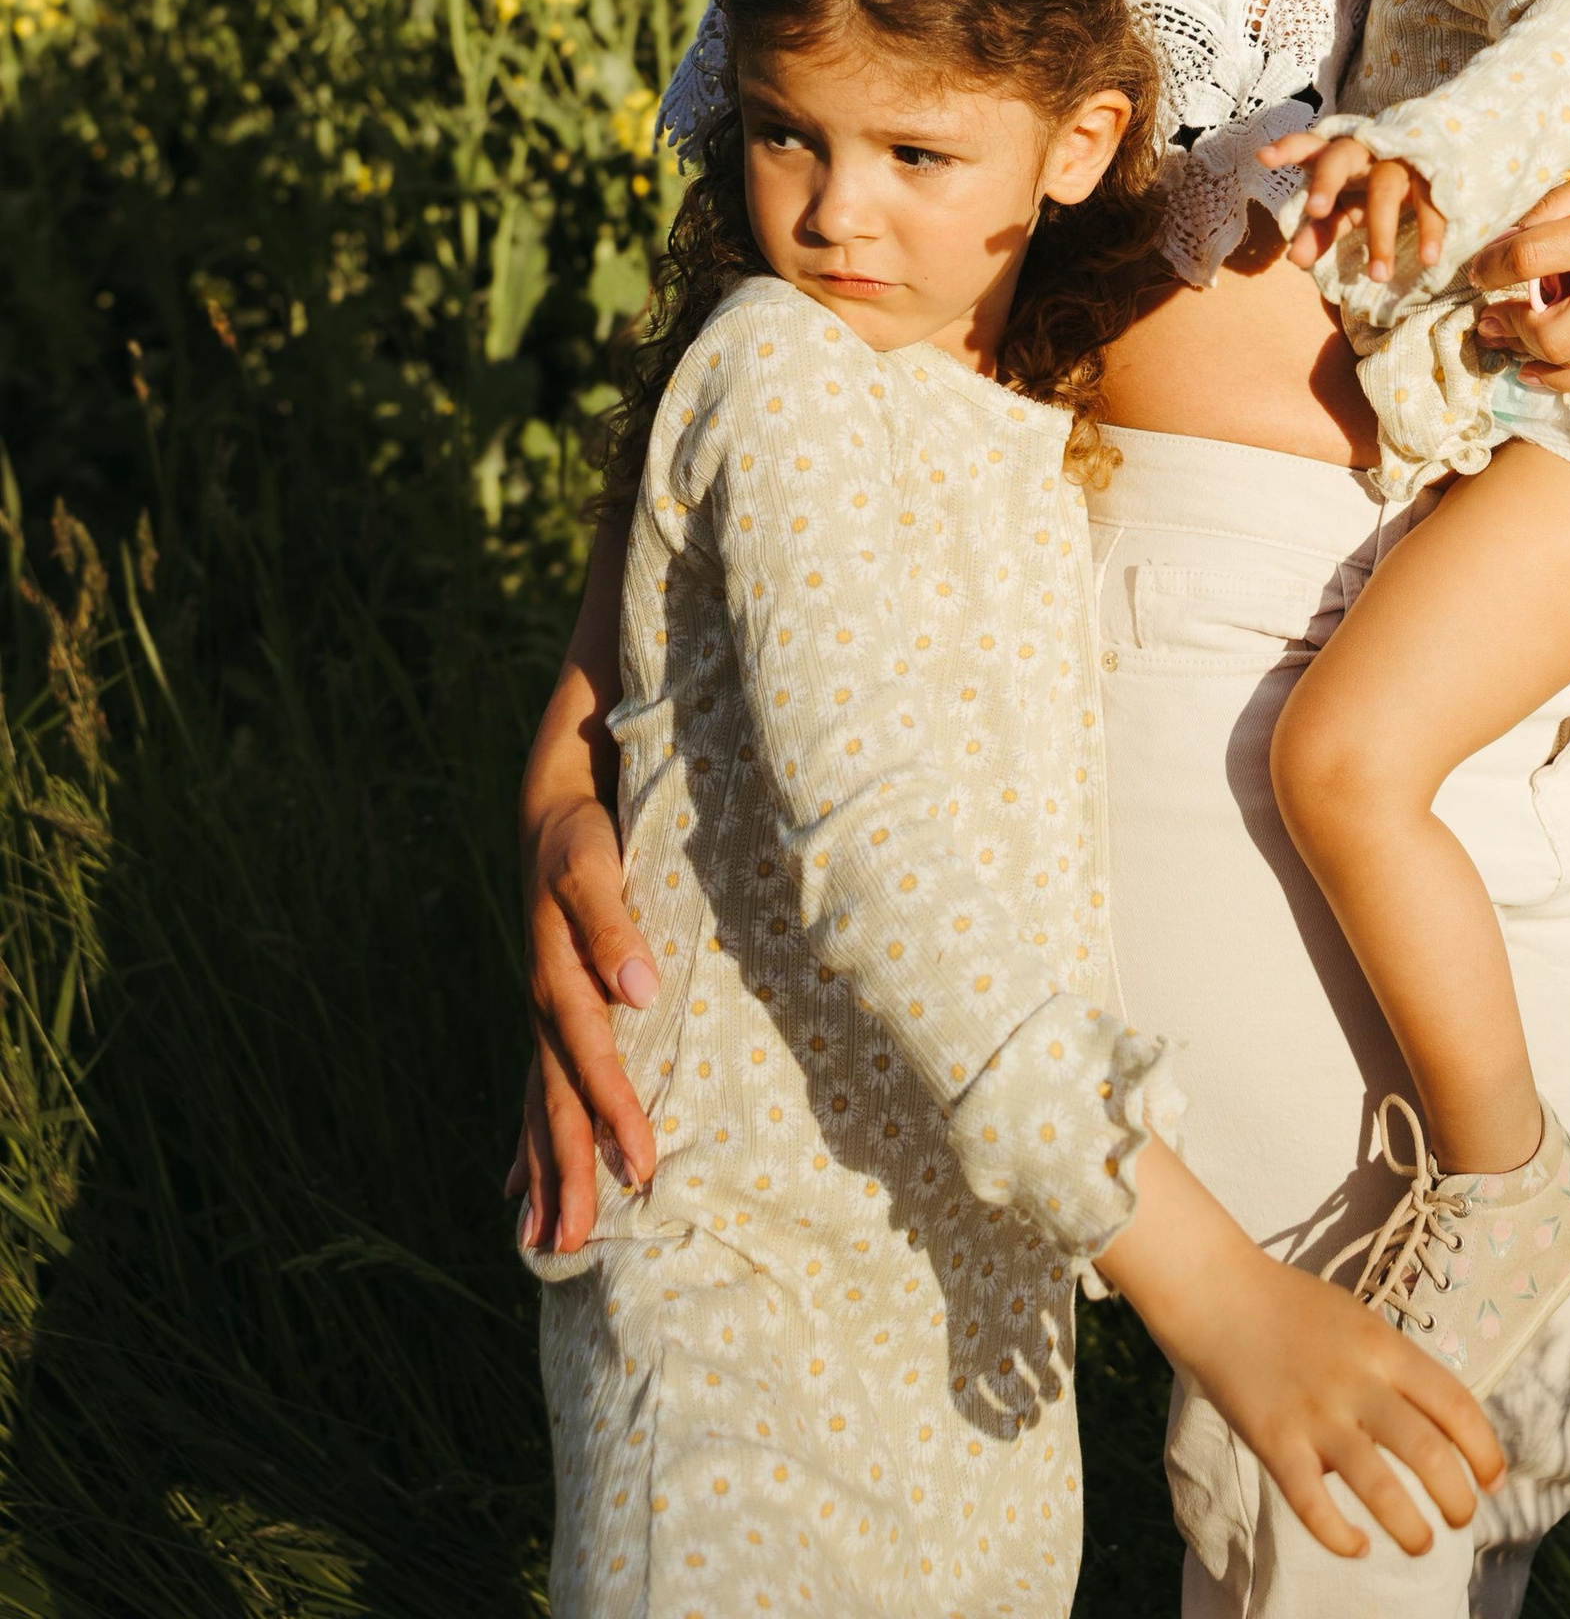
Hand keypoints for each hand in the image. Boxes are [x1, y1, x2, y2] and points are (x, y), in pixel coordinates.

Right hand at [510, 539, 661, 1255]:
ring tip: (574, 1230)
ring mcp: (533, 928)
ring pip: (540, 1048)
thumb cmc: (650, 663)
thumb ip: (683, 663)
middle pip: (559, 993)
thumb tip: (755, 630)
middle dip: (596, 1086)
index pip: (581, 876)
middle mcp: (541, 878)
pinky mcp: (546, 960)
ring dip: (559, 1140)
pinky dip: (532, 1133)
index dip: (609, 931)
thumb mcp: (655, 661)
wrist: (594, 654)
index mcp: (567, 807)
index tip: (642, 998)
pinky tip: (524, 1206)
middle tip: (643, 1169)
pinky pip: (533, 1058)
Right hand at [511, 789, 662, 1250]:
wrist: (552, 805)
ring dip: (545, 1171)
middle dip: (569, 1174)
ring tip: (543, 1241)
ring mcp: (542, 1012)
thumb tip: (638, 992)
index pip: (594, 1062)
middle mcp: (545, 1007)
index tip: (642, 1169)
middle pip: (556, 1104)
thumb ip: (613, 927)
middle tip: (577, 1245)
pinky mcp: (549, 1009)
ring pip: (541, 1106)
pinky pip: (536, 1087)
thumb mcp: (595, 866)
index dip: (617, 1114)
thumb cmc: (581, 833)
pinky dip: (529, 1137)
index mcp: (560, 980)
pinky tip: (518, 1183)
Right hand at [1096, 1145, 1502, 1560]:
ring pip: (1378, 1484)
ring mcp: (1314, 1413)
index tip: (1495, 1480)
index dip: (1485, 1448)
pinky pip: (1312, 1503)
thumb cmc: (1293, 1310)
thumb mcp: (1359, 1322)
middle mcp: (1357, 1381)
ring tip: (1423, 1542)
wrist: (1218, 1294)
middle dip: (1457, 1495)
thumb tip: (1435, 1424)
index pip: (1454, 1403)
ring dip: (1409, 1525)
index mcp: (1384, 1347)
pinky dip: (1338, 1535)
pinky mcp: (1274, 1440)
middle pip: (1427, 1449)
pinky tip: (1356, 1545)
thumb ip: (1394, 1369)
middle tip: (1463, 1518)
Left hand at [1261, 131, 1448, 281]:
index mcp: (1335, 156)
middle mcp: (1363, 152)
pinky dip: (1429, 231)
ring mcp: (1398, 160)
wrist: (1430, 163)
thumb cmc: (1369, 189)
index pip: (1306, 146)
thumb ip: (1318, 232)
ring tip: (1378, 276)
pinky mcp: (1430, 175)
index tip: (1262, 157)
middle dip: (1326, 181)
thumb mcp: (1343, 210)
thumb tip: (1294, 259)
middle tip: (1315, 210)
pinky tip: (1428, 260)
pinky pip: (1429, 201)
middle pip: (1340, 157)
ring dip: (1380, 234)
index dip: (1286, 149)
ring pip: (1385, 188)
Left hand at [1467, 57, 1569, 388]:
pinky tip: (1540, 369)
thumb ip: (1550, 210)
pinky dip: (1567, 377)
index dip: (1489, 268)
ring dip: (1529, 357)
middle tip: (1486, 318)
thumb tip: (1499, 246)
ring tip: (1507, 344)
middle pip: (1545, 332)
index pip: (1526, 262)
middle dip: (1505, 326)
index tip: (1477, 270)